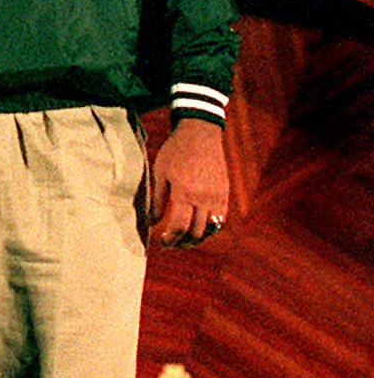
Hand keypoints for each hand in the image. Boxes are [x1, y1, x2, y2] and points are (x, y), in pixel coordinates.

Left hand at [149, 117, 228, 247]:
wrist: (200, 133)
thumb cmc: (175, 151)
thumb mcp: (160, 173)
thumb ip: (157, 200)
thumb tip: (152, 223)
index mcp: (185, 192)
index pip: (179, 227)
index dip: (170, 239)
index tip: (162, 243)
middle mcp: (204, 197)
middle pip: (196, 232)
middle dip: (182, 243)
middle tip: (171, 244)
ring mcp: (217, 196)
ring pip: (210, 229)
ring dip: (197, 239)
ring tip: (184, 240)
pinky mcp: (225, 193)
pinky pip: (220, 219)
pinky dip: (210, 229)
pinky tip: (198, 229)